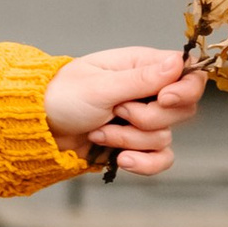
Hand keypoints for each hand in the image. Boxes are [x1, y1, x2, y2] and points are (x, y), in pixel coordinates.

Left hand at [42, 45, 205, 175]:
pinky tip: (121, 160)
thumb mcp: (100, 85)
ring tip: (98, 131)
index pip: (188, 74)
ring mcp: (143, 121)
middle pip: (182, 110)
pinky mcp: (136, 145)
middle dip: (147, 118)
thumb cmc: (62, 96)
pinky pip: (160, 160)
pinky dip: (142, 163)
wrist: (39, 129)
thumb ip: (141, 79)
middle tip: (116, 111)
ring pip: (164, 137)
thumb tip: (177, 63)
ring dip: (128, 139)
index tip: (163, 99)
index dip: (185, 89)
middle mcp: (148, 92)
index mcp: (142, 66)